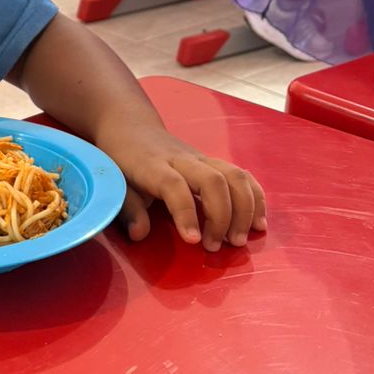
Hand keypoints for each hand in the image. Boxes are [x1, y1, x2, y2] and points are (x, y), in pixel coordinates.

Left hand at [104, 124, 266, 251]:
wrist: (131, 127)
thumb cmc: (121, 159)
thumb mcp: (115, 182)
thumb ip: (127, 208)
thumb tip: (139, 234)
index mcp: (153, 166)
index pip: (174, 186)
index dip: (186, 213)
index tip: (194, 241)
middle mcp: (181, 160)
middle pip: (213, 180)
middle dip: (222, 216)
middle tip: (217, 247)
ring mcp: (201, 159)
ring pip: (234, 175)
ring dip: (244, 209)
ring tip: (240, 240)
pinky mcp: (213, 162)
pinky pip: (241, 175)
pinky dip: (255, 198)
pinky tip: (258, 223)